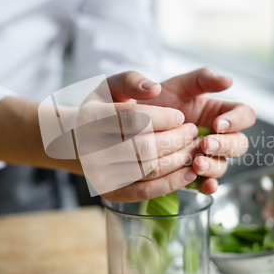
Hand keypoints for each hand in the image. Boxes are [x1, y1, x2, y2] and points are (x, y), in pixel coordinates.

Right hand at [74, 71, 199, 201]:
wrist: (81, 141)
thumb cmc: (103, 109)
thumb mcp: (111, 87)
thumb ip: (132, 81)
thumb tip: (154, 89)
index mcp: (90, 118)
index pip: (134, 118)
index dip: (164, 118)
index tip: (180, 117)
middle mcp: (90, 149)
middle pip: (144, 147)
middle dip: (176, 139)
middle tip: (192, 132)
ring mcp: (99, 174)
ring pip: (148, 170)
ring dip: (178, 160)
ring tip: (193, 149)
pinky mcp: (110, 192)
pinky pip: (146, 192)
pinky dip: (172, 183)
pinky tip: (189, 173)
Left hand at [142, 68, 255, 194]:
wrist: (132, 125)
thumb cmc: (158, 101)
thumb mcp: (178, 85)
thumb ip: (202, 78)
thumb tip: (229, 81)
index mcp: (220, 112)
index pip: (245, 115)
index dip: (237, 120)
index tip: (218, 124)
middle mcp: (218, 136)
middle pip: (240, 144)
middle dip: (226, 146)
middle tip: (205, 144)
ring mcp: (207, 156)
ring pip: (224, 165)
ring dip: (214, 166)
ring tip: (196, 163)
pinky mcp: (194, 174)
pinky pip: (208, 183)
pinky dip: (207, 185)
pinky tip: (202, 184)